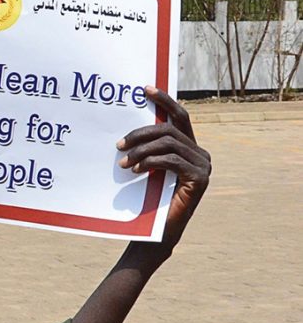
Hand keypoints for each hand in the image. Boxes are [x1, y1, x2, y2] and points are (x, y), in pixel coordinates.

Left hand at [117, 88, 210, 249]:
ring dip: (141, 151)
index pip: (179, 116)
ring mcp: (204, 166)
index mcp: (189, 148)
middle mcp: (201, 154)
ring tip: (123, 163)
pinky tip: (136, 170)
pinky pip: (172, 160)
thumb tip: (126, 127)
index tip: (145, 89)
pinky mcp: (200, 178)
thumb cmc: (147, 200)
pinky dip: (151, 162)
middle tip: (119, 144)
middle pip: (170, 129)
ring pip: (168, 143)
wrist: (154, 233)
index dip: (164, 100)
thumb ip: (146, 147)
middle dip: (142, 133)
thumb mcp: (145, 167)